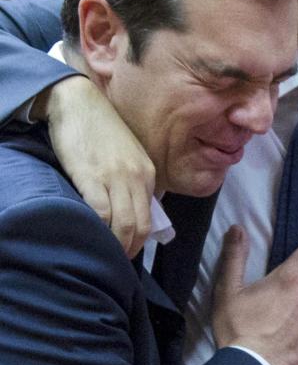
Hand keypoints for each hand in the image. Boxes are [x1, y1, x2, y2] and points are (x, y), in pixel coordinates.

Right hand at [34, 76, 153, 256]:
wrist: (80, 102)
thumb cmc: (102, 130)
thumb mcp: (128, 156)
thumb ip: (133, 180)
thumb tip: (130, 210)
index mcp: (148, 173)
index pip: (150, 216)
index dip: (139, 239)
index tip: (128, 250)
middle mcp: (137, 177)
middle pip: (140, 225)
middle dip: (130, 249)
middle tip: (117, 262)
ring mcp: (115, 177)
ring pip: (124, 224)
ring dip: (116, 246)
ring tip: (105, 256)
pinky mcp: (91, 176)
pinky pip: (101, 212)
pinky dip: (98, 231)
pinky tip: (91, 238)